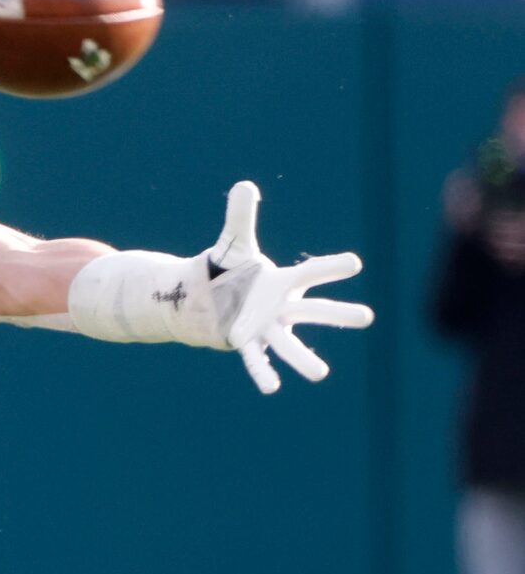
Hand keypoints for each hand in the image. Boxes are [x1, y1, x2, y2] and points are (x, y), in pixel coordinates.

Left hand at [203, 181, 372, 393]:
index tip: (355, 264)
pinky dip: (263, 372)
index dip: (330, 267)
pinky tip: (272, 388)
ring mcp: (266, 327)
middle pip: (313, 310)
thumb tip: (244, 185)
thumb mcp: (233, 244)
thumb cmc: (227, 271)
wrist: (204, 300)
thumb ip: (240, 217)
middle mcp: (280, 307)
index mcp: (282, 281)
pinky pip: (256, 360)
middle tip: (369, 317)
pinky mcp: (246, 343)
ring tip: (321, 375)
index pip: (310, 272)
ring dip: (303, 359)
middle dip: (338, 313)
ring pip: (289, 343)